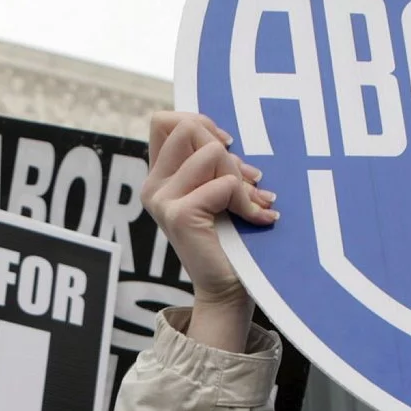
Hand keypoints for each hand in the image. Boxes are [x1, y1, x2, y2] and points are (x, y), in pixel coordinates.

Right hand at [145, 112, 275, 349]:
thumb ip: (212, 162)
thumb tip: (226, 137)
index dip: (199, 122)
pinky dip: (247, 200)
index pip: (164, 121)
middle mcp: (153, 187)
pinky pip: (225, 183)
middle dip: (226, 150)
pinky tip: (257, 219)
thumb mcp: (218, 189)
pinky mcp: (180, 214)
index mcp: (159, 177)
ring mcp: (162, 200)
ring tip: (252, 203)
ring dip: (239, 176)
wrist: (228, 289)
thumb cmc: (230, 238)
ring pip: (211, 152)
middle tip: (247, 182)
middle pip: (188, 127)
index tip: (225, 146)